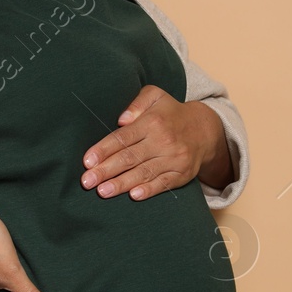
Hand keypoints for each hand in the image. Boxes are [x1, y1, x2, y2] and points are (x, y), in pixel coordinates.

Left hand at [80, 85, 229, 199]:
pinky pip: (164, 184)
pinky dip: (149, 190)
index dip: (104, 150)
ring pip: (144, 172)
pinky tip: (133, 195)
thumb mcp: (155, 96)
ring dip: (122, 183)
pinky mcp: (182, 174)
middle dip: (106, 170)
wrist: (204, 130)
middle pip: (130, 157)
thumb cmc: (170, 113)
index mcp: (152, 122)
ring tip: (103, 191)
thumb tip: (121, 119)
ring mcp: (174, 159)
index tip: (87, 161)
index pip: (123, 137)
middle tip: (86, 181)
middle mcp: (163, 141)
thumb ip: (137, 102)